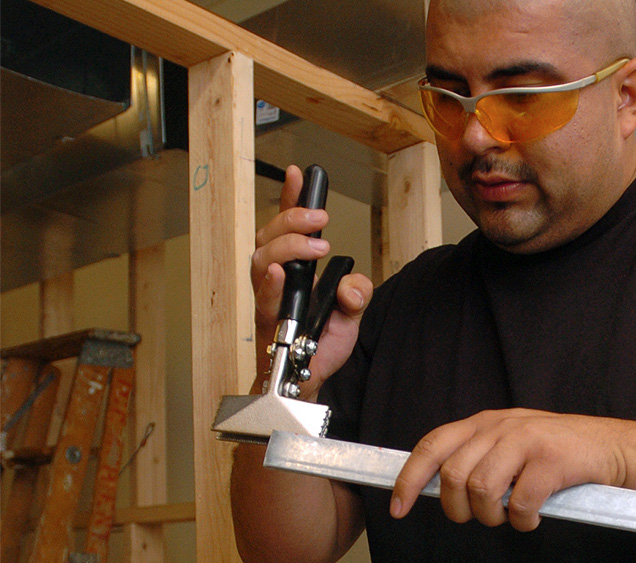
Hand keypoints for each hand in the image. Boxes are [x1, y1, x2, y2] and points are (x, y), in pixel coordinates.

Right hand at [250, 165, 373, 398]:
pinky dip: (270, 283)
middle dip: (293, 219)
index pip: (289, 227)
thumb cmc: (321, 346)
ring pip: (261, 258)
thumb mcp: (351, 314)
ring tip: (314, 245)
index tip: (299, 173)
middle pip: (269, 235)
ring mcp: (268, 299)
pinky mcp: (265, 322)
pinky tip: (280, 272)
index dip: (291, 198)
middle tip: (321, 219)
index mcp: (296, 270)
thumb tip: (351, 285)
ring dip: (287, 245)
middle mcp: (276, 279)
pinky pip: (261, 298)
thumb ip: (357, 293)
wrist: (309, 381)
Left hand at [389, 409, 626, 531]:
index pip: (432, 446)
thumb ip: (476, 455)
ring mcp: (526, 440)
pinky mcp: (551, 460)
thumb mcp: (509, 441)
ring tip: (508, 516)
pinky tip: (532, 517)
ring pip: (481, 490)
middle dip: (458, 509)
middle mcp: (500, 426)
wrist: (610, 447)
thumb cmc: (556, 451)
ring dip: (491, 516)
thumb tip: (438, 487)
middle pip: (453, 476)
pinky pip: (519, 503)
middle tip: (479, 517)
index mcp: (484, 422)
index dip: (410, 478)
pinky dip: (522, 521)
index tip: (398, 507)